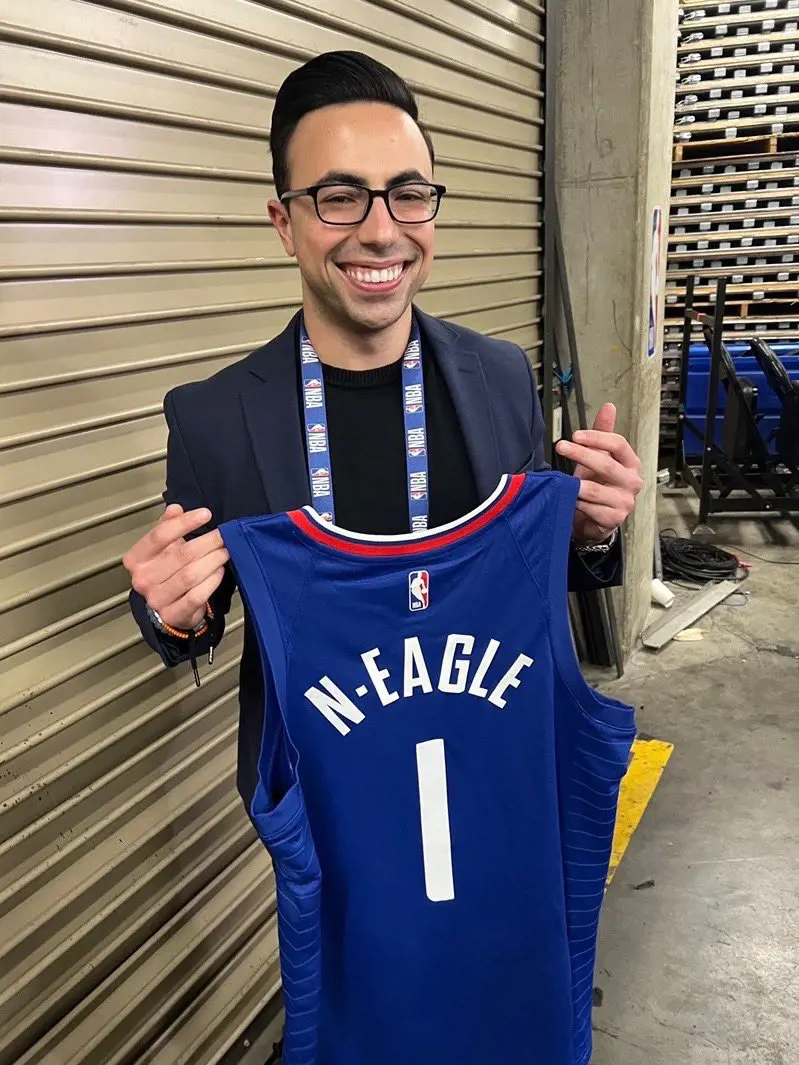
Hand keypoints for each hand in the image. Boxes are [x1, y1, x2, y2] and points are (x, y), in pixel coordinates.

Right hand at [123, 504, 229, 630]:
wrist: (168, 608)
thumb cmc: (166, 573)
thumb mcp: (163, 547)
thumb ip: (167, 526)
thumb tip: (175, 509)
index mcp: (136, 559)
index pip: (160, 535)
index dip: (185, 522)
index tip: (206, 514)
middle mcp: (142, 579)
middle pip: (180, 555)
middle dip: (207, 542)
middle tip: (223, 536)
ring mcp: (156, 599)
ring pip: (190, 575)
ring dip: (212, 560)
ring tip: (224, 552)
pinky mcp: (173, 614)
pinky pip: (197, 595)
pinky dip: (212, 581)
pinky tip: (219, 571)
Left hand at [555, 403, 642, 543]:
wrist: (595, 518)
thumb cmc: (597, 484)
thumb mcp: (597, 457)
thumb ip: (602, 434)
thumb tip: (609, 407)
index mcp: (631, 463)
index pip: (619, 445)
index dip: (596, 437)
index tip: (575, 435)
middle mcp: (632, 482)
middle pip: (606, 465)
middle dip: (581, 454)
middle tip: (561, 447)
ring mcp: (625, 502)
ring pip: (594, 489)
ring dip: (574, 484)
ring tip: (561, 479)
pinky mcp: (614, 519)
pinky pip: (589, 508)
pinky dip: (575, 502)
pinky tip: (568, 498)